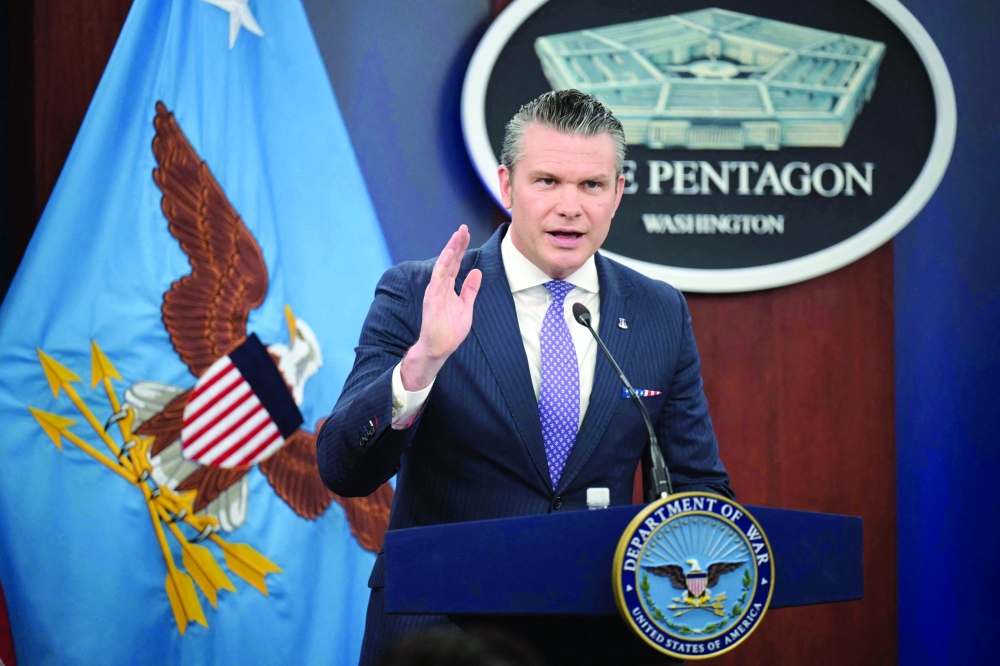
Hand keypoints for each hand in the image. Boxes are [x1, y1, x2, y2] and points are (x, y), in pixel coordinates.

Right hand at [401, 225, 482, 390]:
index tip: (466, 233)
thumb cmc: (450, 330)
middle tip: (463, 228)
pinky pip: (438, 277)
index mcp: (448, 287)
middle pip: (450, 260)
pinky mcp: (432, 297)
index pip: (455, 263)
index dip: (461, 248)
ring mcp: (435, 290)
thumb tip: (476, 272)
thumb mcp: (466, 306)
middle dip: (457, 243)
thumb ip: (470, 289)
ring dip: (451, 249)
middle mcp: (440, 285)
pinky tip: (450, 252)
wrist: (439, 347)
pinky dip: (444, 264)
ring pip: (443, 264)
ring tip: (458, 235)